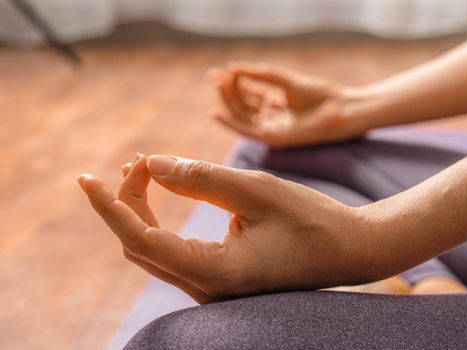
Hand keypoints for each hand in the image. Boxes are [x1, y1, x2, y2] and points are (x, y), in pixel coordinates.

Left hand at [78, 154, 380, 303]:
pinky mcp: (220, 278)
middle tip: (134, 162)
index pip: (141, 240)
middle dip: (128, 202)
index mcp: (216, 272)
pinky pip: (173, 252)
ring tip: (144, 171)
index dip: (111, 207)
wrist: (352, 250)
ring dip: (142, 211)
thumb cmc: (313, 220)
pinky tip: (164, 193)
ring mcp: (212, 288)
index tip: (88, 178)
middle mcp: (207, 289)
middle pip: (141, 246)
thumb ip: (201, 177)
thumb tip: (152, 163)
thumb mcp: (257, 189)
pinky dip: (161, 222)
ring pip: (154, 251)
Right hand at [209, 62, 369, 147]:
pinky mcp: (273, 138)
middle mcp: (272, 118)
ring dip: (228, 101)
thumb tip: (234, 68)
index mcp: (276, 105)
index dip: (236, 83)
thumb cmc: (321, 95)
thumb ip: (263, 75)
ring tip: (220, 84)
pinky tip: (215, 112)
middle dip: (230, 90)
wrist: (341, 110)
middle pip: (243, 105)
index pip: (250, 94)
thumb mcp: (287, 81)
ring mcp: (272, 128)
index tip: (224, 71)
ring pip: (242, 116)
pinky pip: (246, 131)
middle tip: (218, 77)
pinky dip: (229, 123)